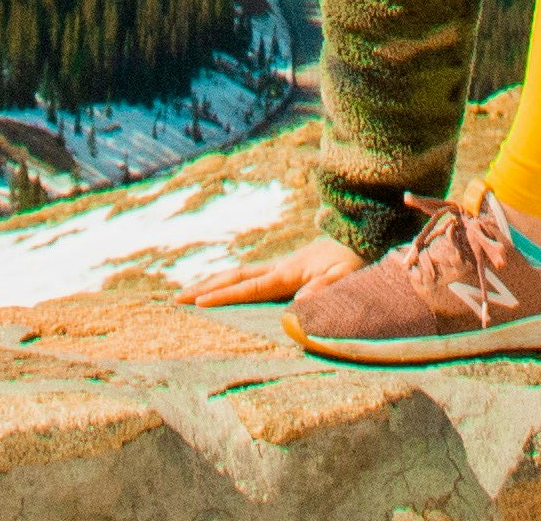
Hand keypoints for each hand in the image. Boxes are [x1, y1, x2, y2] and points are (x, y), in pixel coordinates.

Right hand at [179, 237, 359, 306]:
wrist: (363, 236)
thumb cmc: (356, 260)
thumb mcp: (345, 276)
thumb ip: (323, 289)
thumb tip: (297, 305)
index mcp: (288, 273)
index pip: (250, 287)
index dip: (224, 297)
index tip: (199, 304)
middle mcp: (279, 268)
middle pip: (235, 277)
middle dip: (206, 288)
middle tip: (177, 299)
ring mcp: (282, 267)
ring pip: (240, 275)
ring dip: (215, 283)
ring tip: (191, 294)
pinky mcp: (287, 270)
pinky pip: (251, 277)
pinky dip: (232, 282)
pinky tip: (226, 288)